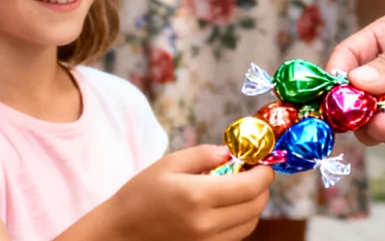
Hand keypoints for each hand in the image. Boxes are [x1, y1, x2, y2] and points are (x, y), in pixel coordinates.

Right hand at [113, 145, 272, 240]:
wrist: (121, 231)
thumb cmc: (141, 194)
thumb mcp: (169, 163)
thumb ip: (204, 154)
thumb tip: (232, 152)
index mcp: (197, 196)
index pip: (250, 187)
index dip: (264, 173)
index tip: (263, 162)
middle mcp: (206, 224)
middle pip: (255, 206)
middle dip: (261, 187)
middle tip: (252, 172)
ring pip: (249, 224)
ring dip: (253, 205)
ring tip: (239, 189)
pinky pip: (235, 236)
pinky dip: (240, 221)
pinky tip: (226, 207)